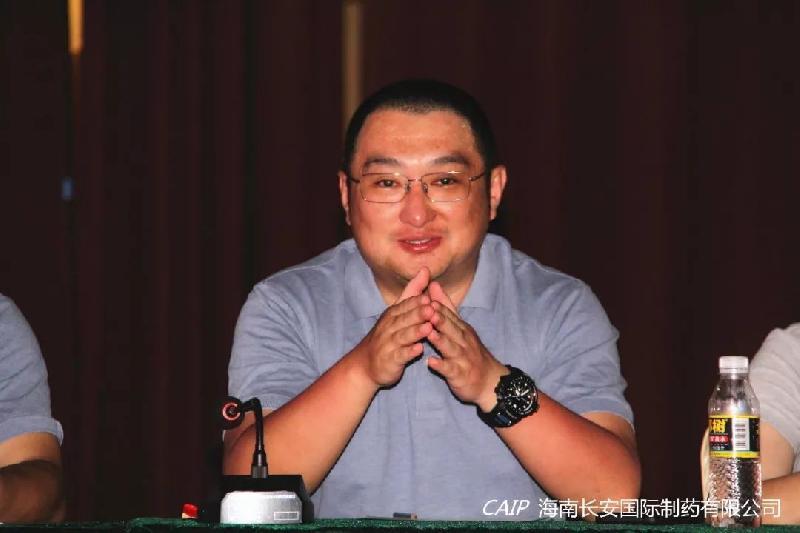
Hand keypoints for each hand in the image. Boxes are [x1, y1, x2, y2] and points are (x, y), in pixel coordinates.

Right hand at [355, 268, 434, 387]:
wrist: (366, 363)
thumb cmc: (387, 335)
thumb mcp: (398, 311)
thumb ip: (412, 291)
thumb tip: (425, 270)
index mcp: (393, 314)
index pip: (406, 305)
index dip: (417, 302)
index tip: (430, 297)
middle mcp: (389, 327)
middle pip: (404, 319)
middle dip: (418, 314)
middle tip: (431, 309)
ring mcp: (388, 344)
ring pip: (403, 336)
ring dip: (415, 332)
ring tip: (428, 327)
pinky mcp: (389, 360)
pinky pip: (399, 355)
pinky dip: (408, 352)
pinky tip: (419, 350)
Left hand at [426, 282, 506, 409]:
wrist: (490, 381)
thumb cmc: (470, 352)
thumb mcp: (461, 328)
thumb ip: (446, 307)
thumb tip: (433, 285)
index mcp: (462, 329)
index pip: (449, 315)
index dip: (438, 306)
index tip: (425, 297)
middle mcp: (463, 341)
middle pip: (451, 328)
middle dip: (440, 319)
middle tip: (428, 310)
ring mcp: (462, 358)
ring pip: (451, 347)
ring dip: (440, 340)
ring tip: (429, 333)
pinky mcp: (460, 375)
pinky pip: (450, 369)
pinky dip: (441, 366)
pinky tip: (431, 362)